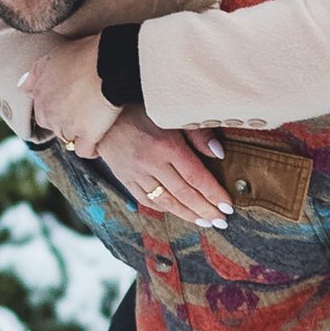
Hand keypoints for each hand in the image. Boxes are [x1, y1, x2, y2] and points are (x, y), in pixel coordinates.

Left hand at [21, 36, 120, 155]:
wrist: (109, 62)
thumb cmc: (85, 54)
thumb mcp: (53, 56)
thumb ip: (36, 73)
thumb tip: (23, 87)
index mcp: (40, 95)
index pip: (43, 113)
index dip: (58, 109)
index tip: (71, 104)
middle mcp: (49, 113)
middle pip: (55, 128)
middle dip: (66, 123)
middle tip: (84, 113)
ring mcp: (67, 126)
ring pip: (69, 139)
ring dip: (79, 135)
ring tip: (94, 125)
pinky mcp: (87, 135)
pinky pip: (85, 151)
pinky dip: (91, 149)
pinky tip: (97, 142)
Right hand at [97, 110, 235, 228]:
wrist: (102, 111)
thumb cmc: (141, 107)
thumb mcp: (172, 113)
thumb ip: (197, 132)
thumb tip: (219, 153)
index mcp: (166, 145)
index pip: (196, 177)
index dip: (214, 194)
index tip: (228, 206)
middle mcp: (150, 163)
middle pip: (184, 194)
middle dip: (206, 210)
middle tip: (222, 222)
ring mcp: (136, 174)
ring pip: (166, 202)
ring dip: (188, 215)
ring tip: (205, 223)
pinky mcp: (125, 179)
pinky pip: (146, 200)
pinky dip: (164, 209)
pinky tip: (178, 213)